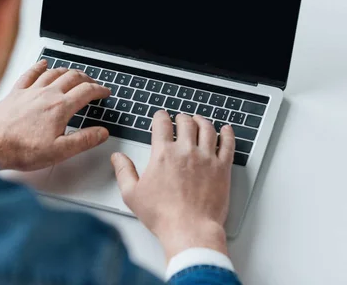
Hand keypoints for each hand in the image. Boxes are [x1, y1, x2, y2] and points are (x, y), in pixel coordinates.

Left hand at [0, 60, 110, 170]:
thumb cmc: (21, 149)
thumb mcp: (60, 151)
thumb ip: (84, 140)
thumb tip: (101, 133)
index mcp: (60, 108)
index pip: (87, 92)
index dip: (100, 90)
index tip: (105, 92)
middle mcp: (47, 94)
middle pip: (73, 77)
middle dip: (87, 78)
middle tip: (93, 83)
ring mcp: (30, 91)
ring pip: (54, 72)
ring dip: (68, 71)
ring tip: (74, 74)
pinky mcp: (16, 93)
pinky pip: (30, 73)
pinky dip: (40, 66)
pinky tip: (43, 64)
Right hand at [111, 111, 234, 260]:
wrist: (189, 230)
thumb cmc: (163, 216)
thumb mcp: (132, 195)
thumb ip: (124, 172)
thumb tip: (118, 158)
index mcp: (163, 154)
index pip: (162, 124)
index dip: (160, 116)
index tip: (161, 116)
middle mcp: (186, 151)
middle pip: (186, 122)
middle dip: (182, 117)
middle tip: (181, 118)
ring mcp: (206, 158)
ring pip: (207, 129)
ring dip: (202, 120)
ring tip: (200, 120)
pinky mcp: (222, 169)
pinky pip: (228, 144)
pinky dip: (228, 134)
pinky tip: (226, 130)